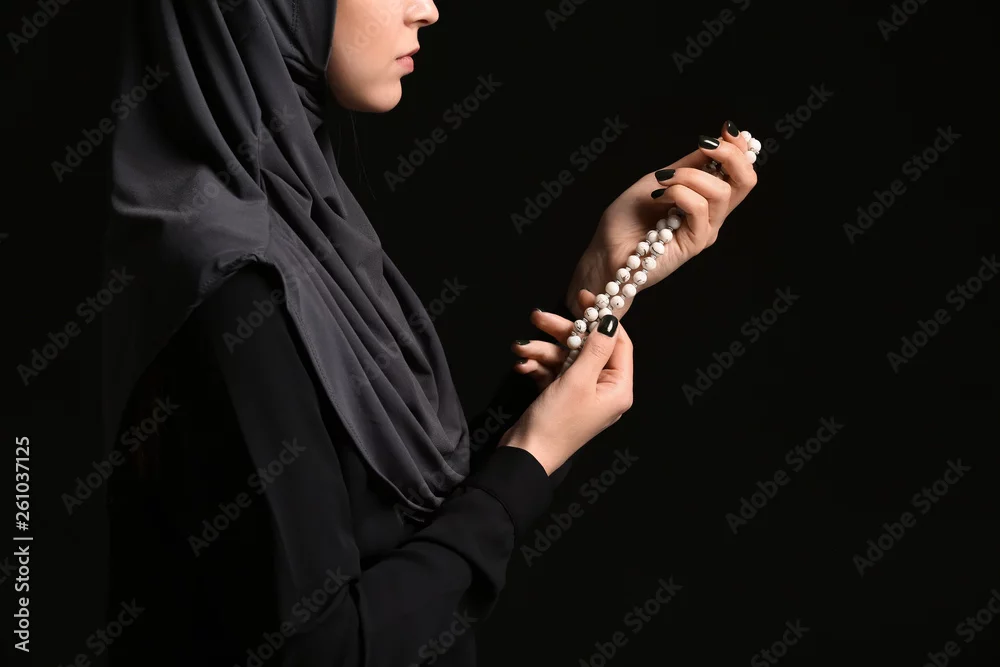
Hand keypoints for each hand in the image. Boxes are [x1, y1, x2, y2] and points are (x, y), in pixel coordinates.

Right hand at [500, 313, 632, 475]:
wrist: (524, 457)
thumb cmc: (555, 424)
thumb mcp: (577, 380)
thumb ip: (595, 348)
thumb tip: (610, 320)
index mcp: (617, 388)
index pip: (618, 343)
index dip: (602, 319)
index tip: (584, 300)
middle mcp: (603, 390)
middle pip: (587, 347)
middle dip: (561, 333)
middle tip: (539, 318)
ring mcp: (581, 394)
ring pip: (565, 358)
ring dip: (542, 351)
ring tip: (521, 347)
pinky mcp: (560, 397)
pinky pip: (552, 371)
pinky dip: (537, 366)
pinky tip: (522, 366)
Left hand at [566, 120, 758, 318]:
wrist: (605, 251)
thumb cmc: (627, 219)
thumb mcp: (659, 180)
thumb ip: (688, 165)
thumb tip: (713, 141)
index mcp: (706, 197)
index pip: (739, 171)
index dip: (740, 147)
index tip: (726, 129)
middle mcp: (712, 214)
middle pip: (746, 182)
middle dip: (731, 155)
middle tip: (705, 144)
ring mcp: (705, 230)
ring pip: (721, 192)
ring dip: (688, 176)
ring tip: (662, 180)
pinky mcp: (695, 244)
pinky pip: (699, 208)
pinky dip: (678, 193)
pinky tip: (658, 197)